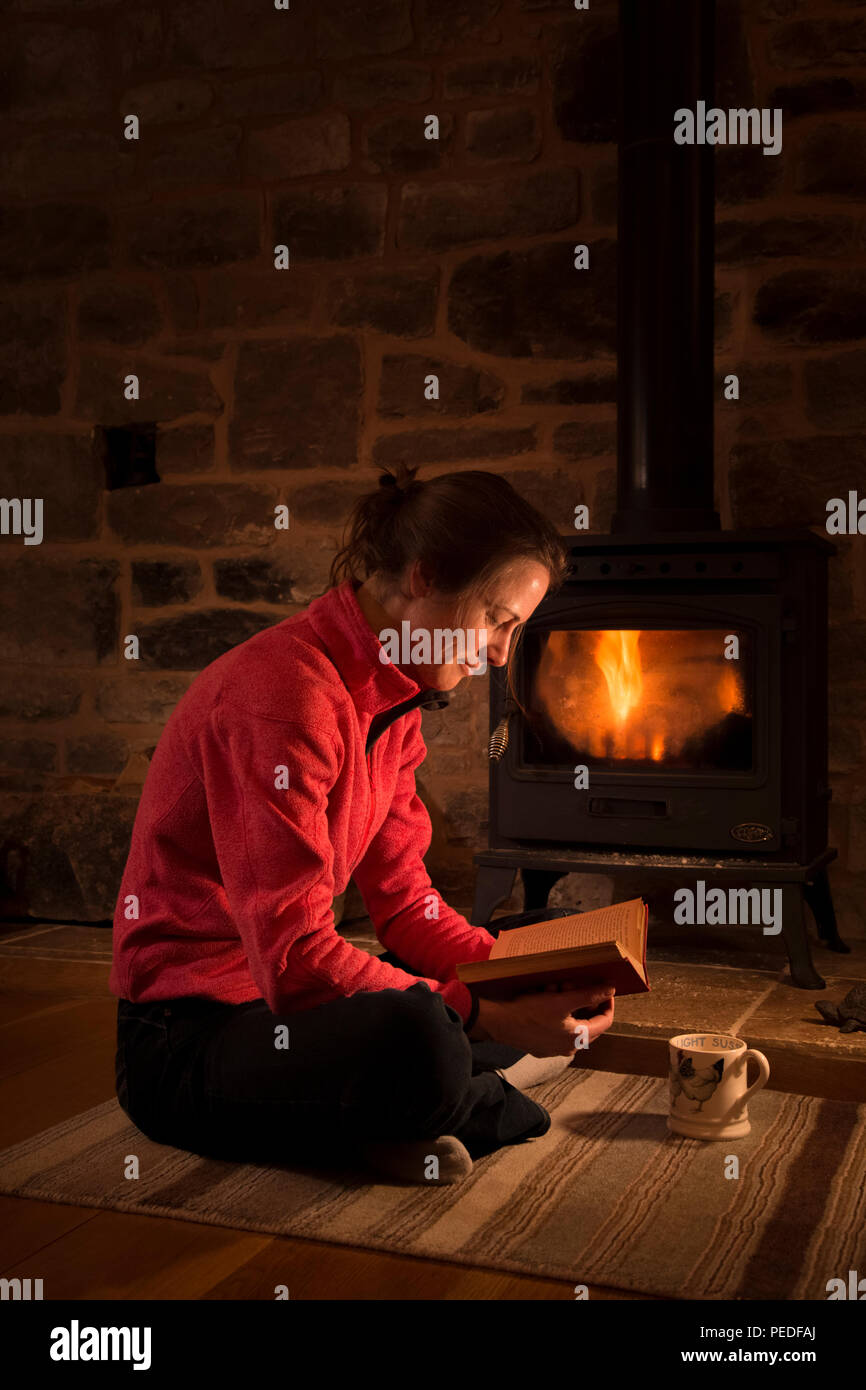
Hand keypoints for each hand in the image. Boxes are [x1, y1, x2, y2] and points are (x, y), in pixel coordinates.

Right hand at [477, 982, 615, 1057]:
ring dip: (566, 1002)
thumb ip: (588, 995)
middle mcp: (569, 1048)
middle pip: (587, 1021)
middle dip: (581, 999)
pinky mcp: (542, 1045)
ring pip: (571, 1021)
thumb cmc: (528, 1012)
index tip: (605, 988)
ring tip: (552, 988)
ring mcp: (555, 1048)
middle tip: (571, 984)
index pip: (605, 1021)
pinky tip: (543, 998)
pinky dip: (555, 1011)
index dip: (607, 1002)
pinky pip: (557, 1026)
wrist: (499, 1023)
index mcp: (578, 1038)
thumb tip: (610, 990)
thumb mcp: (561, 1000)